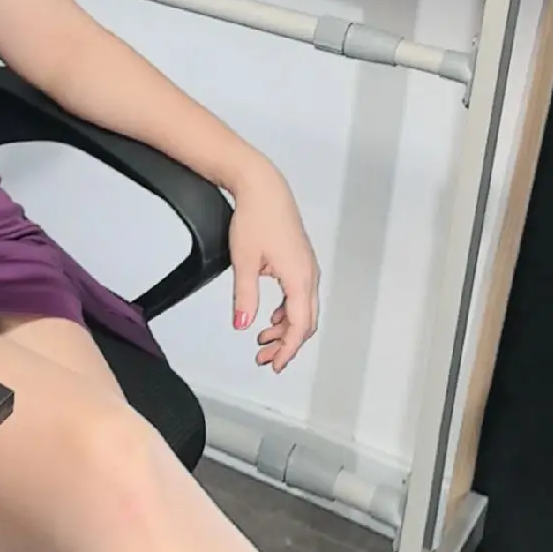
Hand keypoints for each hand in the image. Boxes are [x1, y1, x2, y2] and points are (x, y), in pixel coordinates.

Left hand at [227, 167, 319, 370]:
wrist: (262, 187)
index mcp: (299, 278)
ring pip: (303, 310)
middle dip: (286, 344)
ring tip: (262, 340)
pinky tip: (271, 317)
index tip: (275, 364)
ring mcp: (306, 267)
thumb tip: (243, 323)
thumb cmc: (256, 217)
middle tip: (264, 357)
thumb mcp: (244, 262)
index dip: (288, 350)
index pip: (299, 326)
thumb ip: (245, 297)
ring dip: (285, 328)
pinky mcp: (300, 261)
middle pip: (305, 322)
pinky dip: (287, 312)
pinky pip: (299, 296)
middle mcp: (308, 274)